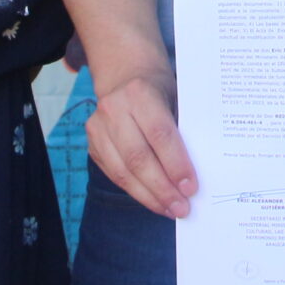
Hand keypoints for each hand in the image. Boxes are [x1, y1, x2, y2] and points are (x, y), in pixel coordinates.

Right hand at [87, 66, 195, 216]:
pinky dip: (136, 191)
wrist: (125, 75)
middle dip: (162, 188)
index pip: (160, 135)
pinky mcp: (92, 143)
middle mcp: (113, 108)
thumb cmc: (160, 91)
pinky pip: (114, 174)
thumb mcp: (175, 98)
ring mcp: (98, 127)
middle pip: (138, 158)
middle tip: (182, 208)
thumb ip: (182, 131)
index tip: (191, 188)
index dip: (176, 164)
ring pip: (123, 171)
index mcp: (139, 93)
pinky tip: (153, 200)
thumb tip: (192, 176)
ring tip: (169, 210)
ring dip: (148, 196)